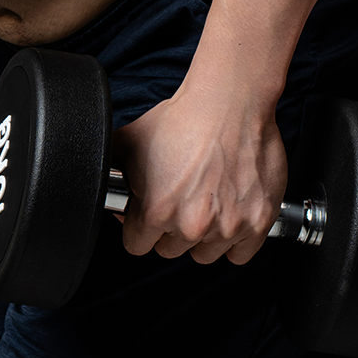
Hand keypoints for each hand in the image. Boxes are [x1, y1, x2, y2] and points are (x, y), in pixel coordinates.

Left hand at [115, 85, 287, 265]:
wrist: (229, 102)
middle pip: (170, 250)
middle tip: (179, 203)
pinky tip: (228, 216)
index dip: (138, 229)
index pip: (137, 245)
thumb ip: (110, 172)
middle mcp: (192, 225)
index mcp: (157, 212)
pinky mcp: (257, 222)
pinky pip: (240, 255)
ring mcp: (228, 227)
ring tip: (204, 206)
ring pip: (204, 254)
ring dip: (202, 237)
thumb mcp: (129, 143)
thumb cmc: (184, 119)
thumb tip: (100, 187)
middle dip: (170, 230)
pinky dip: (235, 240)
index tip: (147, 218)